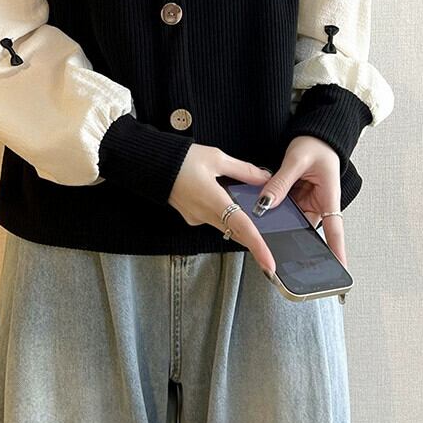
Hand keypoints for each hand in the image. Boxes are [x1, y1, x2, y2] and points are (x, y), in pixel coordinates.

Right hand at [168, 144, 275, 274]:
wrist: (152, 165)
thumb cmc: (181, 159)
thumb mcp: (217, 158)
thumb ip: (244, 170)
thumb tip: (265, 178)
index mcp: (213, 200)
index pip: (241, 227)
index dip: (258, 247)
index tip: (269, 265)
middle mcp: (205, 215)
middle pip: (237, 232)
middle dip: (254, 238)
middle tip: (271, 243)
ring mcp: (197, 218)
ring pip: (227, 226)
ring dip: (240, 222)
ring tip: (250, 206)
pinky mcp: (192, 217)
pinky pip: (214, 220)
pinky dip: (225, 214)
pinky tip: (226, 199)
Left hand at [254, 135, 347, 268]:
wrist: (314, 134)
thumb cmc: (315, 144)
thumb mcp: (296, 160)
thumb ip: (280, 182)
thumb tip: (266, 203)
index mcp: (329, 196)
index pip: (335, 229)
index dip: (336, 250)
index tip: (339, 268)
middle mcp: (320, 203)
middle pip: (307, 229)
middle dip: (293, 239)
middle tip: (278, 249)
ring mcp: (307, 202)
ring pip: (292, 220)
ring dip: (280, 223)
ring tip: (265, 223)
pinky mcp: (297, 198)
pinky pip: (285, 210)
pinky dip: (275, 210)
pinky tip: (263, 210)